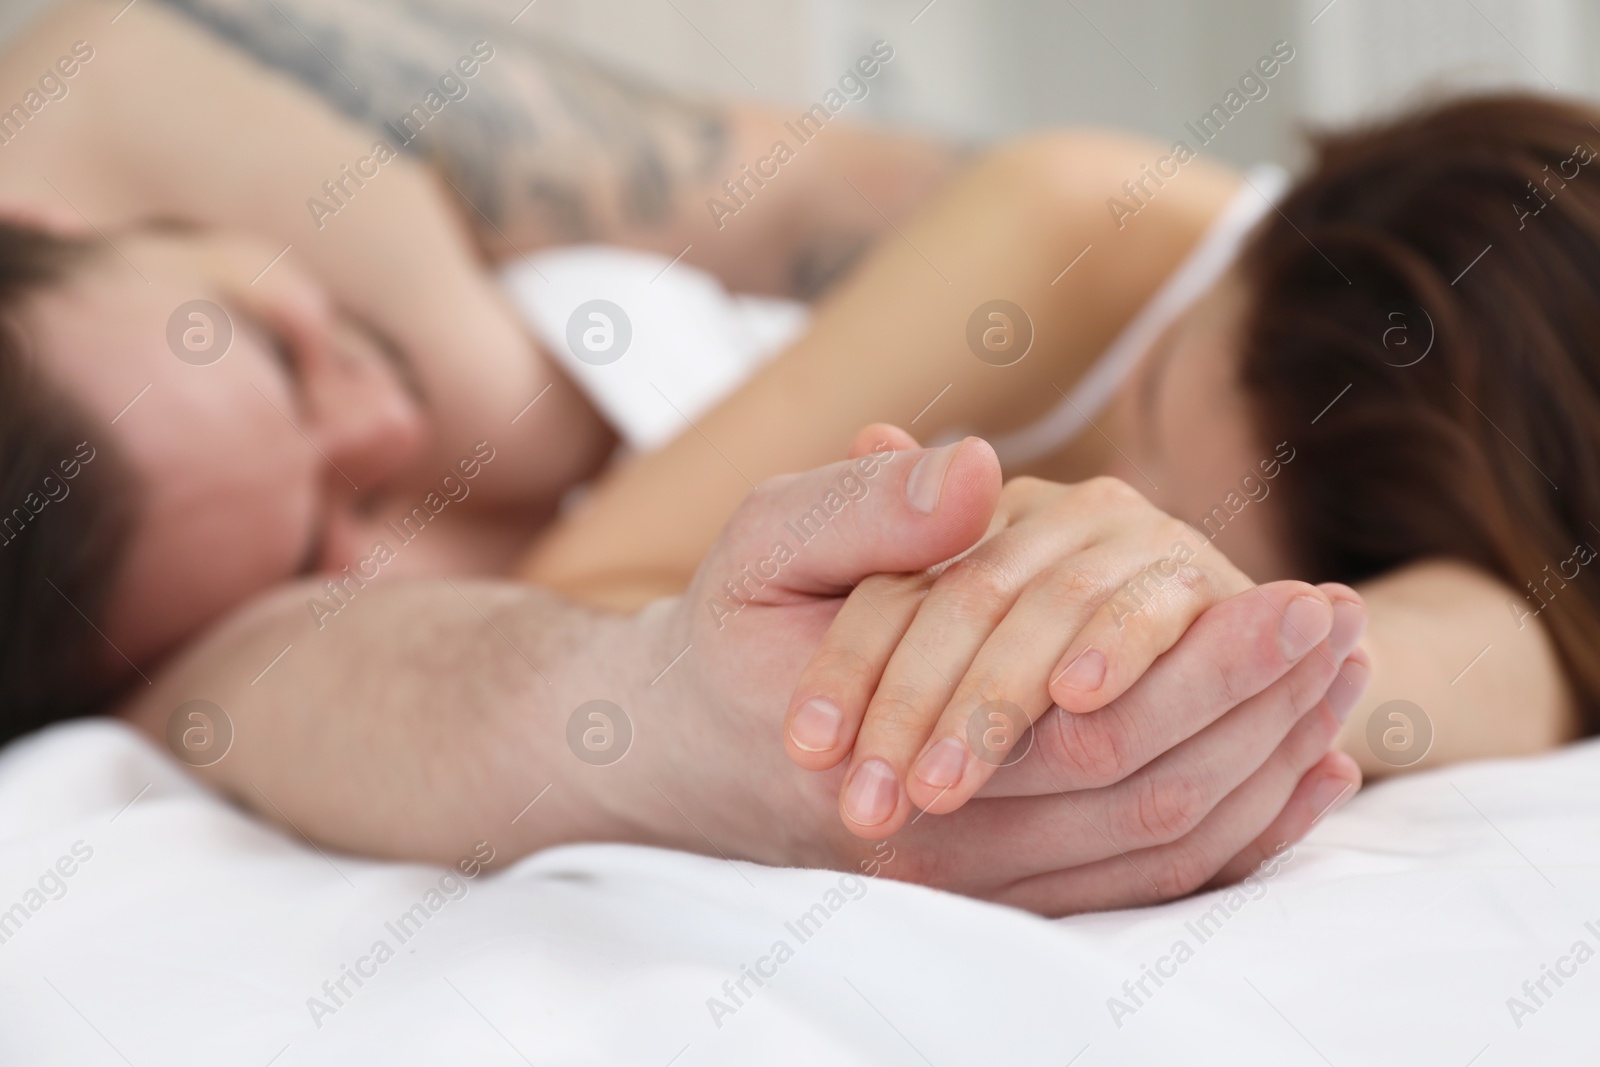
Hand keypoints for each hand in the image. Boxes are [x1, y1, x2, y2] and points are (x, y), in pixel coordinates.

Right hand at [643, 437, 1363, 914]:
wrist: (685, 748)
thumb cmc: (730, 634)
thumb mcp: (767, 545)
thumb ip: (865, 510)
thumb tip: (982, 475)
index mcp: (889, 756)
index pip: (1090, 733)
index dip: (1207, 667)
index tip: (1304, 596)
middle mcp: (941, 848)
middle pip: (1150, 805)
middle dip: (1262, 715)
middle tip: (1349, 628)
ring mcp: (974, 882)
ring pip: (1158, 856)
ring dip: (1262, 770)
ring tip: (1342, 685)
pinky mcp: (998, 887)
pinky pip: (1141, 886)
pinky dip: (1236, 834)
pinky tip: (1299, 775)